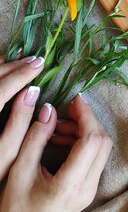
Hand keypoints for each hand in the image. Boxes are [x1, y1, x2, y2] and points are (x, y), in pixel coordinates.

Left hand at [0, 53, 43, 181]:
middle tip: (36, 60)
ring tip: (21, 58)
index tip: (40, 65)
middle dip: (15, 66)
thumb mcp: (6, 153)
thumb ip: (20, 122)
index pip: (3, 87)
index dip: (23, 74)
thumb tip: (33, 93)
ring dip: (3, 65)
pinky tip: (2, 64)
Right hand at [0, 94, 111, 211]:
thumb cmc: (16, 206)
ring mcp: (91, 190)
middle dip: (88, 120)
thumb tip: (49, 108)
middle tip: (67, 109)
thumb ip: (35, 137)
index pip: (91, 142)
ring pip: (102, 149)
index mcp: (68, 186)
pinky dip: (84, 141)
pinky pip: (96, 157)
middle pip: (102, 143)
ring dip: (85, 130)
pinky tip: (62, 138)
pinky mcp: (91, 188)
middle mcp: (86, 189)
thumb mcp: (19, 169)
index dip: (86, 116)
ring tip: (58, 126)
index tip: (74, 100)